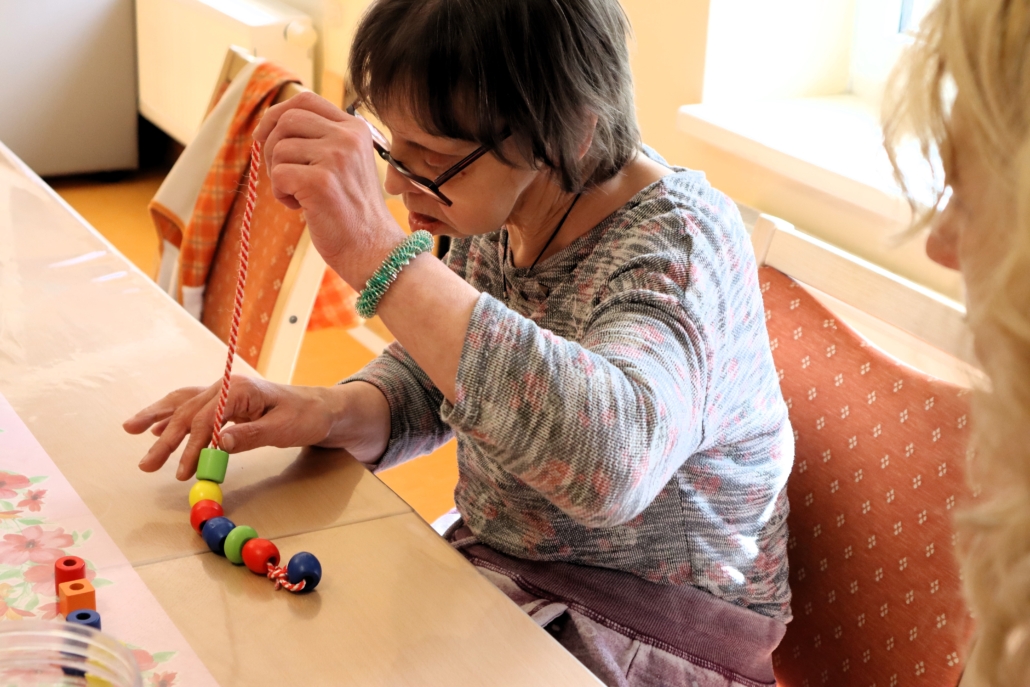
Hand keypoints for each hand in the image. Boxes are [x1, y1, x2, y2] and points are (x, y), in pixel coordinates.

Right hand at [124, 376, 336, 479]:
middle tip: (146, 466)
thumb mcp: (283, 429)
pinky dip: (170, 416)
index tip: (182, 472)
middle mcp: (226, 386)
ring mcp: (223, 392)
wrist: (320, 407)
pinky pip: (191, 406)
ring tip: (130, 431)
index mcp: (239, 389)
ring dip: (157, 419)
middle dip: (165, 440)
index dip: (192, 447)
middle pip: (188, 413)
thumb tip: (219, 444)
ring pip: (183, 404)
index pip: (206, 420)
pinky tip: (154, 427)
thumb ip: (250, 436)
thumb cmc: (305, 417)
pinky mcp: (224, 402)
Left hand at [253, 91, 406, 285]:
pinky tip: (300, 208)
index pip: (306, 100)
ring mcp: (336, 158)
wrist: (374, 251)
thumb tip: (272, 126)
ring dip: (277, 175)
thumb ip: (321, 142)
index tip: (265, 135)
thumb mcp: (345, 165)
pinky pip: (278, 174)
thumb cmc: (354, 213)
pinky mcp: (321, 182)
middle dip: (271, 146)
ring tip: (298, 197)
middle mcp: (348, 137)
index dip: (278, 114)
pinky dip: (280, 193)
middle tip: (281, 175)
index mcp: (356, 129)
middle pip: (287, 119)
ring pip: (279, 148)